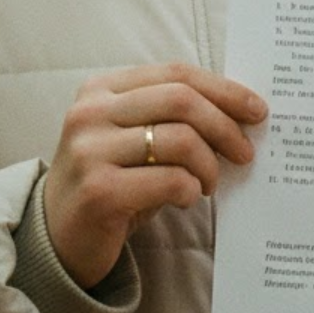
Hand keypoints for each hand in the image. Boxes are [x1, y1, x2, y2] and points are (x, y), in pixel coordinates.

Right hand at [43, 62, 265, 289]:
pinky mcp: (99, 191)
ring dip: (209, 164)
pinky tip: (187, 197)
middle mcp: (91, 112)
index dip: (223, 90)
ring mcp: (90, 150)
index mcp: (101, 89)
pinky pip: (170, 179)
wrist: (57, 238)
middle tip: (244, 152)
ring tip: (209, 183)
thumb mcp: (132, 138)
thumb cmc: (108, 181)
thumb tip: (240, 112)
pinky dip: (191, 188)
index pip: (176, 74)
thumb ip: (170, 117)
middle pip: (181, 100)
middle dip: (224, 126)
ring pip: (180, 140)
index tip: (256, 110)